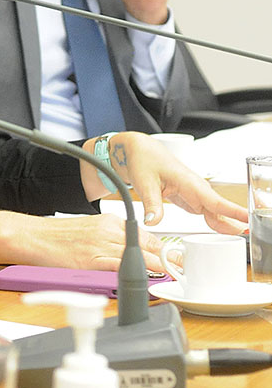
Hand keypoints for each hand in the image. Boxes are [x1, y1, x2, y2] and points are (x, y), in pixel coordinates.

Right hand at [23, 212, 167, 270]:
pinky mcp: (91, 261)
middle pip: (149, 246)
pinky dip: (138, 275)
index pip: (147, 236)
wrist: (29, 235)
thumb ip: (110, 240)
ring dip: (159, 269)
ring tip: (174, 277)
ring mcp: (100, 246)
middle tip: (183, 270)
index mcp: (109, 221)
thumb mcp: (88, 230)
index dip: (164, 251)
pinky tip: (149, 281)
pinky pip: (121, 268)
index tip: (176, 260)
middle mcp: (109, 231)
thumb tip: (129, 255)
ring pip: (140, 258)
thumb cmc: (54, 236)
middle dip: (168, 260)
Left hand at [107, 132, 248, 233]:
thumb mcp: (144, 183)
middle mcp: (195, 188)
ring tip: (239, 235)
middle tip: (246, 235)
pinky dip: (215, 221)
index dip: (233, 212)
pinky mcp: (189, 197)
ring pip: (214, 212)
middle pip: (219, 210)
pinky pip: (206, 212)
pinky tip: (222, 231)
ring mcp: (194, 193)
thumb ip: (151, 204)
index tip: (248, 219)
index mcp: (189, 182)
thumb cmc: (144, 160)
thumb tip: (153, 222)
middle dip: (234, 221)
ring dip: (226, 223)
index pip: (215, 201)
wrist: (139, 151)